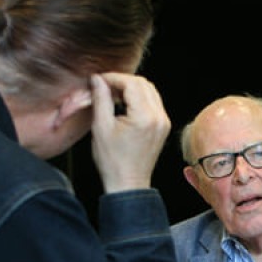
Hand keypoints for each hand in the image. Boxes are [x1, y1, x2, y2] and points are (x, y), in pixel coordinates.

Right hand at [89, 72, 170, 192]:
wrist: (128, 183)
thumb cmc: (113, 161)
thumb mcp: (101, 127)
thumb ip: (101, 99)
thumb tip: (97, 79)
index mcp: (145, 117)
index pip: (132, 83)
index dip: (114, 78)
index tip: (98, 81)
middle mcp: (159, 117)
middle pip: (144, 84)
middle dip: (123, 81)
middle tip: (104, 87)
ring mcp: (164, 122)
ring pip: (150, 92)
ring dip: (132, 89)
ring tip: (112, 95)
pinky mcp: (163, 127)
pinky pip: (154, 103)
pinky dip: (139, 99)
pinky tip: (124, 105)